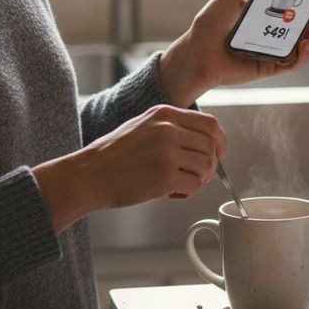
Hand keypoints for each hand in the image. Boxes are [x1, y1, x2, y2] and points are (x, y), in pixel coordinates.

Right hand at [33, 104, 225, 232]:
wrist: (88, 175)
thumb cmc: (113, 156)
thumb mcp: (143, 126)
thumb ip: (172, 127)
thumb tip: (205, 142)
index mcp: (164, 114)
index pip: (209, 124)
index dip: (220, 141)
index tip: (219, 154)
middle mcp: (168, 130)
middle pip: (211, 147)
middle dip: (210, 165)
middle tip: (195, 176)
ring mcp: (167, 153)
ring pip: (206, 167)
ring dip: (198, 180)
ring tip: (179, 185)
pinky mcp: (164, 177)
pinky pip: (195, 186)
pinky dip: (188, 193)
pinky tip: (172, 194)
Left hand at [158, 0, 308, 105]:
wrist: (196, 55)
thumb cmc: (208, 26)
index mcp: (265, 13)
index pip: (293, 1)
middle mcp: (273, 31)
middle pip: (305, 21)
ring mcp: (274, 49)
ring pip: (305, 42)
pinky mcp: (271, 67)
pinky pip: (294, 62)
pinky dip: (304, 54)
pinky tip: (305, 44)